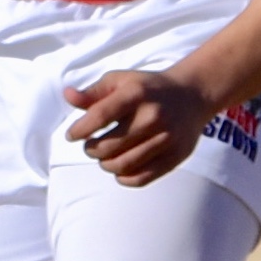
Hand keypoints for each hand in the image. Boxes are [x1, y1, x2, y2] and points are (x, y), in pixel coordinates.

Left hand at [60, 66, 221, 189]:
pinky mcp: (176, 156)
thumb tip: (67, 96)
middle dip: (92, 150)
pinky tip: (120, 169)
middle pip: (109, 147)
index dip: (80, 130)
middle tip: (91, 146)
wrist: (192, 95)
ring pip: (123, 165)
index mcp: (136, 94)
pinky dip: (124, 178)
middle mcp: (153, 116)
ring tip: (104, 157)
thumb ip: (93, 92)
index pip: (99, 116)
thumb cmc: (147, 88)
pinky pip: (142, 178)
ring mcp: (167, 138)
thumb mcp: (120, 81)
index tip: (72, 135)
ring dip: (105, 165)